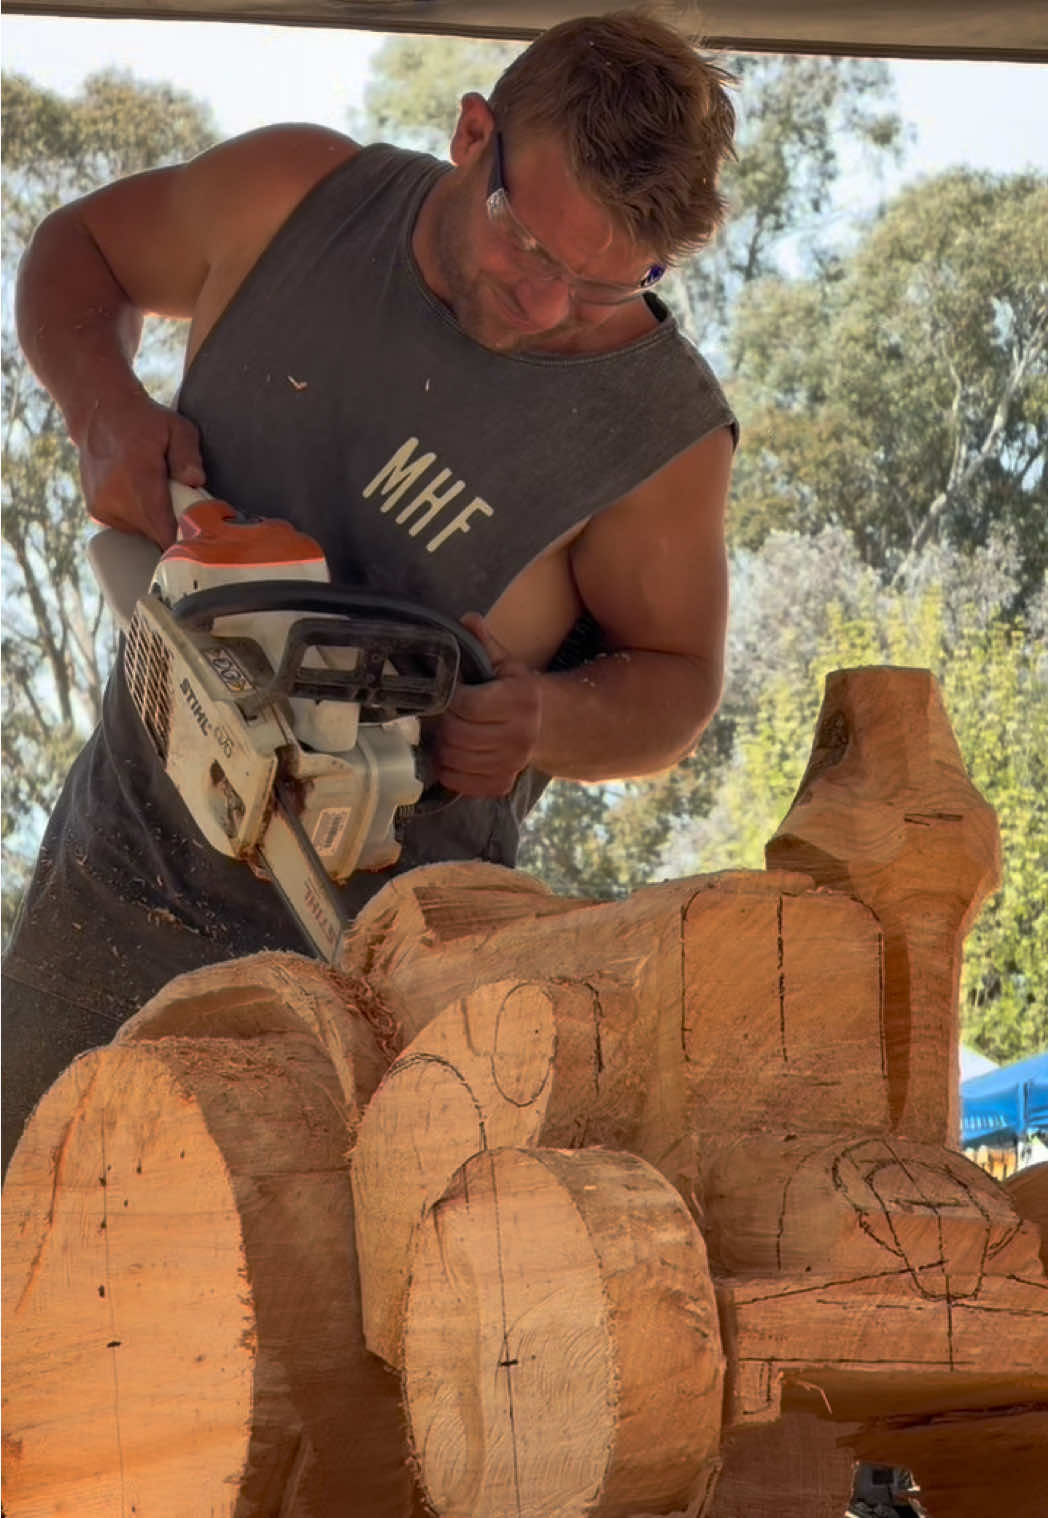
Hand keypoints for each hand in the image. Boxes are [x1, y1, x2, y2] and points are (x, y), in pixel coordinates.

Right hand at [80, 393, 205, 547]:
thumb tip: (195, 480)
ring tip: (159, 494)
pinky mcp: (97, 510)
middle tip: (183, 505)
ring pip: (142, 532)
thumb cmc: (145, 422)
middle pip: (156, 535)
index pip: (163, 531)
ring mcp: (102, 506)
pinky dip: (139, 516)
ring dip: (156, 521)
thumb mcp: (177, 428)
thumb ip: (188, 455)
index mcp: (137, 479)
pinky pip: (127, 526)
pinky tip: (141, 494)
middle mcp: (115, 497)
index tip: (198, 534)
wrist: (100, 413)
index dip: (184, 539)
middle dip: (174, 527)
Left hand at [431, 614, 541, 796]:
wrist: (548, 727)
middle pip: (457, 734)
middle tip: (443, 715)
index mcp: (520, 701)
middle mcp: (520, 736)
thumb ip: (485, 644)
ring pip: (454, 758)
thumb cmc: (518, 693)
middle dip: (442, 723)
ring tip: (446, 733)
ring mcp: (512, 763)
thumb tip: (468, 619)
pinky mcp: (502, 784)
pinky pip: (461, 782)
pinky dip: (449, 770)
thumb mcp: (506, 666)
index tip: (449, 693)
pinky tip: (454, 755)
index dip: (450, 699)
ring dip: (442, 746)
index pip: (467, 705)